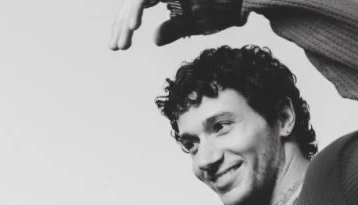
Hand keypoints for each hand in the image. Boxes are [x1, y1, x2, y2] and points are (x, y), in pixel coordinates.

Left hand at [110, 0, 243, 50]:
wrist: (242, 1)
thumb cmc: (223, 10)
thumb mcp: (193, 23)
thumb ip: (173, 28)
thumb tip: (154, 38)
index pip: (136, 7)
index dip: (124, 26)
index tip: (118, 46)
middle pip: (131, 2)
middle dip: (120, 25)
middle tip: (114, 47)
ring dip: (126, 20)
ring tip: (122, 43)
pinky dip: (138, 9)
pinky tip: (135, 28)